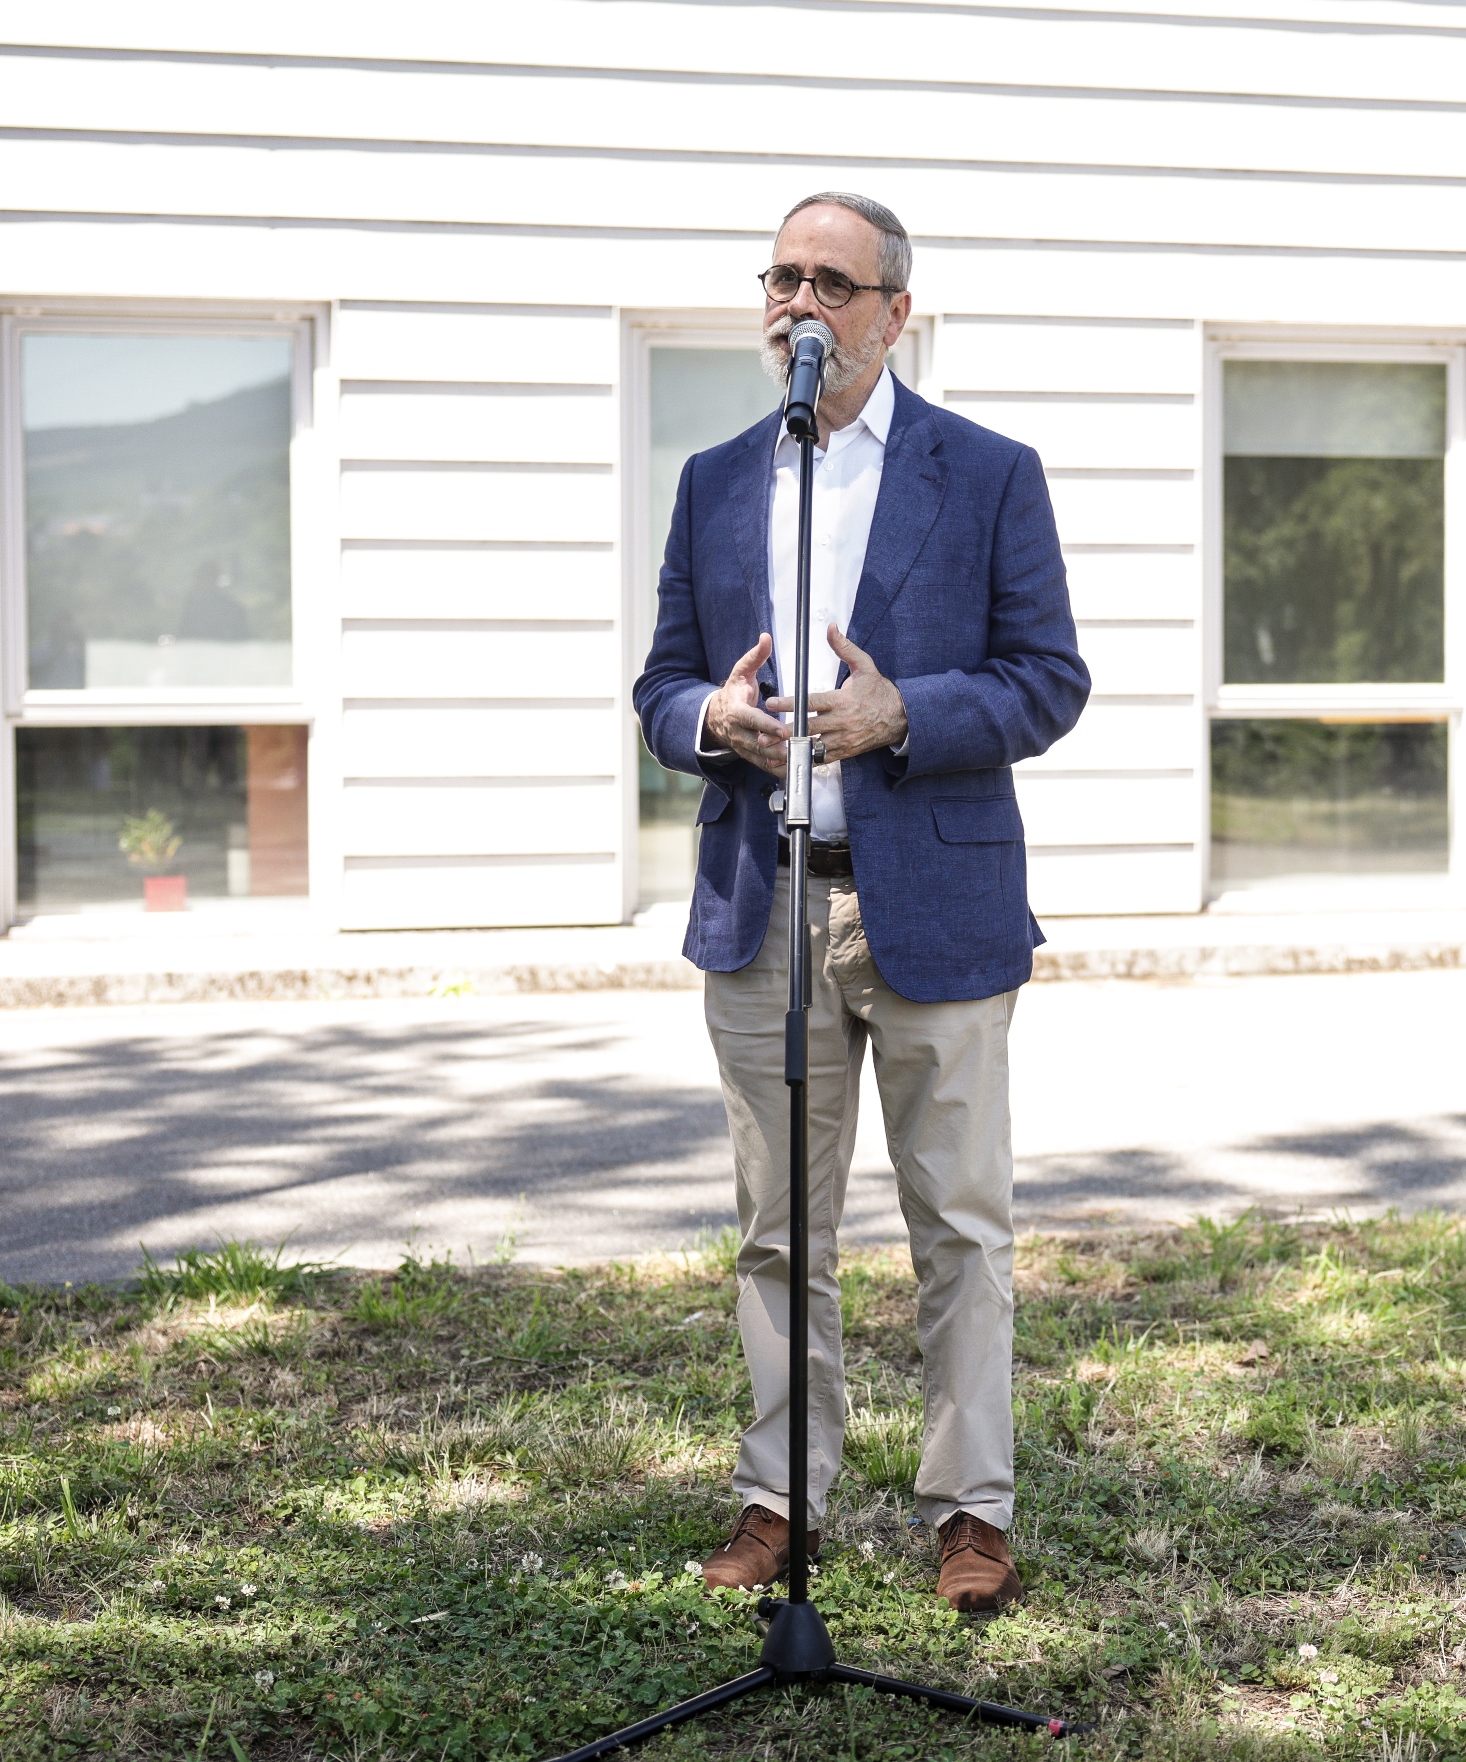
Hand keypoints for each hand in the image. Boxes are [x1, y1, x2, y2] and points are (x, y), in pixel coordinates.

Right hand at [704, 634, 789, 775]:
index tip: (782, 730)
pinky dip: (782, 768)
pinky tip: (798, 767)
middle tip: (800, 749)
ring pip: (764, 758)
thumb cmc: (733, 693)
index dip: (767, 726)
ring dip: (783, 761)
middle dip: (779, 748)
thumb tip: (765, 638)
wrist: (716, 717)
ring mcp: (744, 748)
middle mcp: (739, 733)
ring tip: (804, 759)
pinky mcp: (751, 756)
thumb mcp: (741, 672)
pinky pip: (766, 766)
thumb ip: (755, 656)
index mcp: (736, 712)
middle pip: (759, 744)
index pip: (752, 721)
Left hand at [767, 627, 906, 762]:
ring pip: (813, 746)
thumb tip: (831, 628)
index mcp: (843, 700)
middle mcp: (842, 721)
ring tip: (772, 750)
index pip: (811, 702)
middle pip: (808, 727)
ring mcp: (844, 739)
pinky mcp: (846, 751)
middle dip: (785, 730)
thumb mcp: (864, 665)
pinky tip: (791, 759)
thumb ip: (844, 648)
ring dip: (793, 748)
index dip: (790, 703)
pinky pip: (823, 758)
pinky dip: (807, 759)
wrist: (900, 717)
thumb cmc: (879, 691)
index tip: (772, 703)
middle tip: (764, 732)